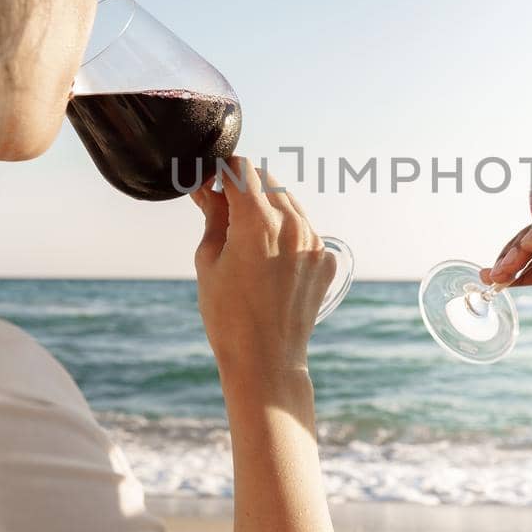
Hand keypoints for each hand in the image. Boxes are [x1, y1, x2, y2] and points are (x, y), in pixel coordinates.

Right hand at [192, 157, 335, 387]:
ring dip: (267, 206)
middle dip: (243, 186)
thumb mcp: (209, 260)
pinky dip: (287, 233)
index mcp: (258, 221)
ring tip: (245, 235)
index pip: (241, 169)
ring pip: (289, 203)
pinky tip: (269, 259)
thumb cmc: (227, 315)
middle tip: (221, 207)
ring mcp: (314, 242)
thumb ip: (212, 215)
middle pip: (267, 180)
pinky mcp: (326, 260)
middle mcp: (293, 224)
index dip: (221, 171)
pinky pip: (305, 231)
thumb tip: (206, 187)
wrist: (266, 361)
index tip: (210, 184)